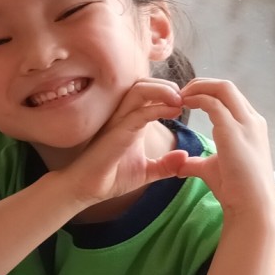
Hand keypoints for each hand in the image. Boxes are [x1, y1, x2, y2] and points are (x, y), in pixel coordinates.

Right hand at [60, 78, 187, 206]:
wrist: (87, 189)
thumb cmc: (111, 178)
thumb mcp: (147, 171)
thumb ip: (166, 165)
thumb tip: (184, 157)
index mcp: (131, 121)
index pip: (148, 94)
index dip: (168, 92)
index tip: (186, 103)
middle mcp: (123, 116)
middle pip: (144, 84)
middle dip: (167, 85)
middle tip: (186, 98)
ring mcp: (118, 122)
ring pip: (139, 90)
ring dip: (163, 90)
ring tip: (180, 100)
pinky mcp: (117, 132)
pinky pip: (139, 112)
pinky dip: (159, 108)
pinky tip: (174, 112)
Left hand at [173, 79, 274, 219]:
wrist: (251, 205)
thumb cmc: (235, 190)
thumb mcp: (212, 169)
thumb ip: (196, 163)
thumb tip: (180, 165)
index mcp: (251, 126)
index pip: (230, 96)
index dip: (207, 92)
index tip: (186, 98)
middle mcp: (252, 120)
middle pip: (227, 86)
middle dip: (201, 83)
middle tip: (179, 92)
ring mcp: (246, 124)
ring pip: (223, 88)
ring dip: (198, 87)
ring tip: (178, 95)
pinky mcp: (234, 131)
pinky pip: (213, 103)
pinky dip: (195, 99)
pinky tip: (182, 104)